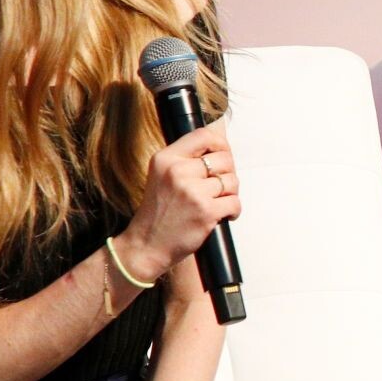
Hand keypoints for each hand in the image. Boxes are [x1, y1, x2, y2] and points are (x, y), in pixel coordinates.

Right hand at [115, 124, 240, 281]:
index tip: (224, 154)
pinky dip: (233, 210)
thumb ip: (184, 160)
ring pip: (232, 181)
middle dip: (228, 173)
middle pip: (224, 159)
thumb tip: (220, 149)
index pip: (203, 135)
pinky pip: (235, 202)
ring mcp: (192, 191)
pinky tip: (223, 215)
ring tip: (218, 202)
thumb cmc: (157, 213)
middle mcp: (178, 171)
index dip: (220, 143)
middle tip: (220, 187)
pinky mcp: (206, 211)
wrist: (146, 245)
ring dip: (231, 193)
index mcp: (166, 158)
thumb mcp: (161, 175)